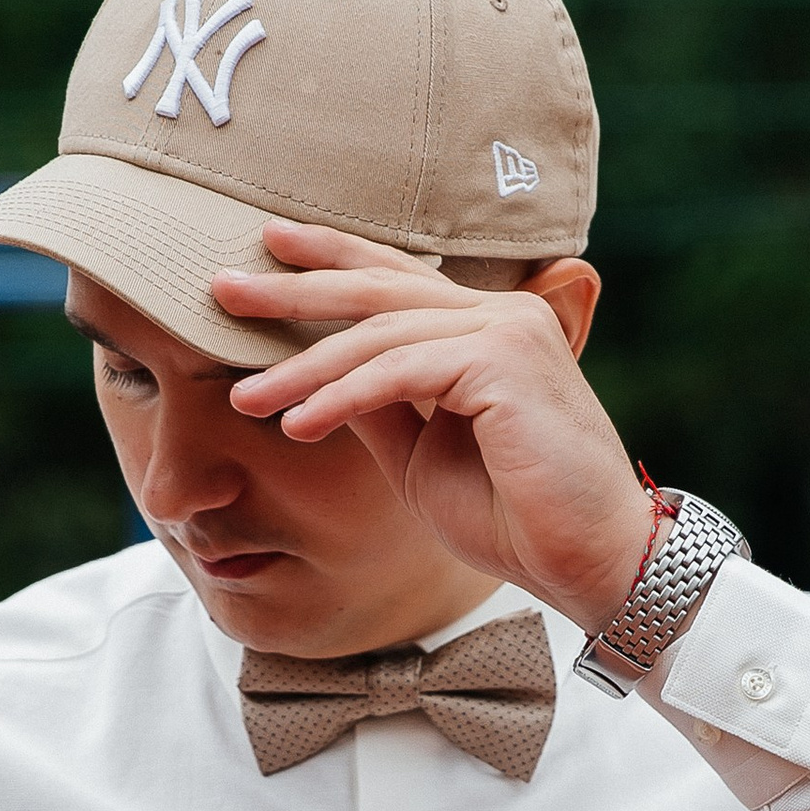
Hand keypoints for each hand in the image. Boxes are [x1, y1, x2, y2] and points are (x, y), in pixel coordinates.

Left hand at [216, 221, 655, 630]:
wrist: (588, 561)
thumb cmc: (514, 517)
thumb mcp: (420, 455)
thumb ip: (378, 406)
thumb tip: (316, 377)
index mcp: (487, 328)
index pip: (395, 281)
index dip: (331, 259)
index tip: (266, 249)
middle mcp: (502, 315)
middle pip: (377, 289)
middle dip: (293, 288)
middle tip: (220, 286)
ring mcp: (508, 331)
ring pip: (380, 335)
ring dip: (303, 369)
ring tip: (245, 398)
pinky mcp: (505, 363)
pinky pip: (401, 372)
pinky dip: (342, 397)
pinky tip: (296, 422)